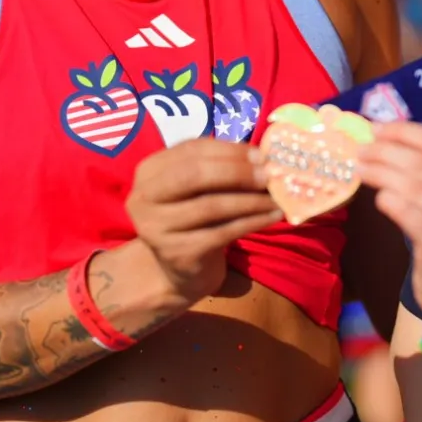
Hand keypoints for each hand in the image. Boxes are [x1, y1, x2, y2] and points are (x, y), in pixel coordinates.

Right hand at [124, 138, 281, 304]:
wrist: (180, 270)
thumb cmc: (194, 218)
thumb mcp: (198, 189)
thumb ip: (219, 168)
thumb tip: (261, 156)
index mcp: (148, 172)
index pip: (191, 150)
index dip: (229, 150)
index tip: (261, 154)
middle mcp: (144, 198)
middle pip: (194, 175)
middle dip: (237, 172)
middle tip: (269, 174)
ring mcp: (157, 228)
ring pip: (211, 206)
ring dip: (251, 199)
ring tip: (277, 197)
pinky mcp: (178, 254)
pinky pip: (222, 232)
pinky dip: (252, 222)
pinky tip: (272, 216)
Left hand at [357, 120, 421, 323]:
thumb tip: (385, 132)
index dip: (403, 132)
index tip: (376, 128)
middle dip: (385, 152)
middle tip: (361, 149)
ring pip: (413, 186)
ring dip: (380, 173)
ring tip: (360, 169)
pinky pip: (410, 215)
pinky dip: (390, 201)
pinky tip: (378, 198)